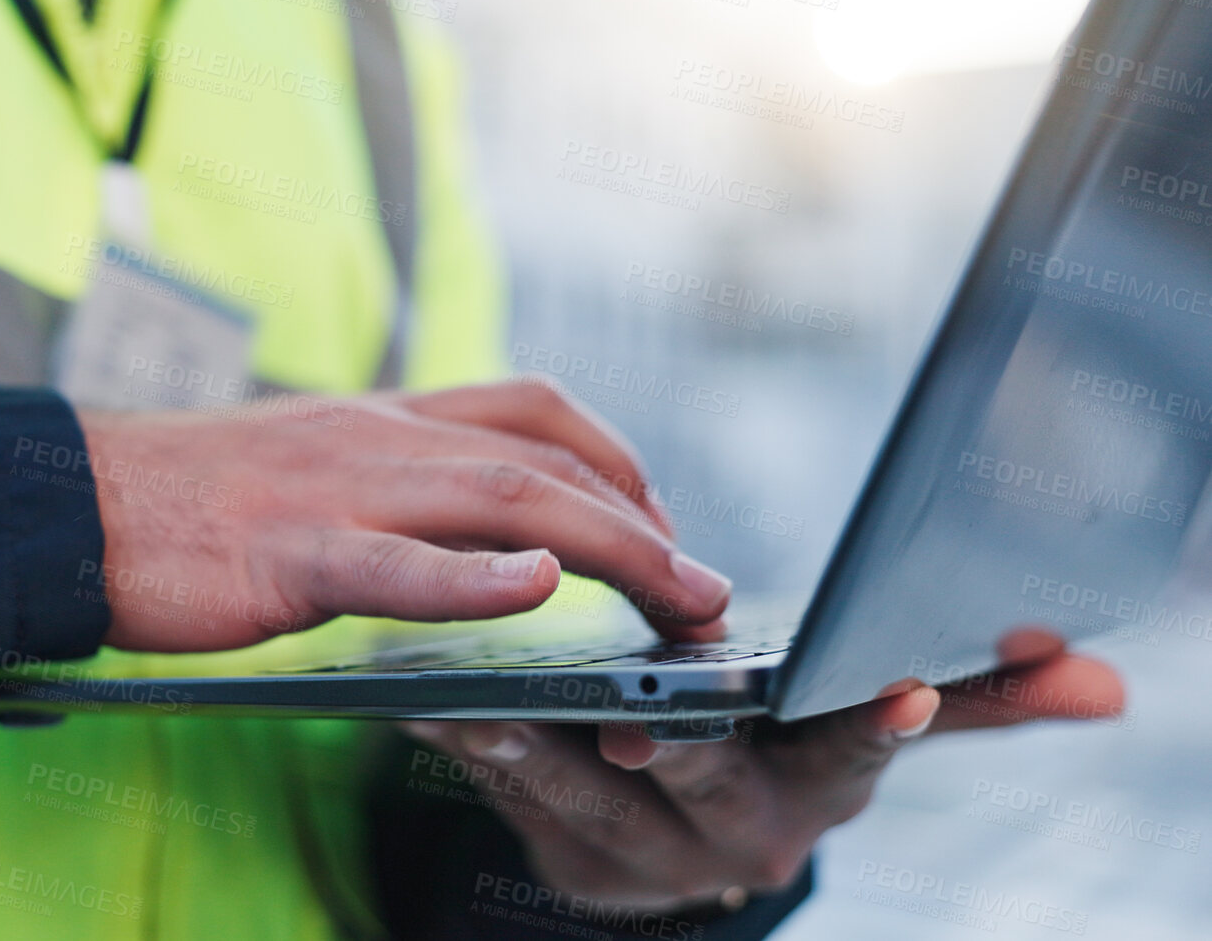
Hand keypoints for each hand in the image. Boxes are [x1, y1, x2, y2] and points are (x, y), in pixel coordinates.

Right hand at [73, 379, 731, 651]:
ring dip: (607, 544)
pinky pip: (394, 563)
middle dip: (644, 519)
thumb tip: (457, 527)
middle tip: (704, 583)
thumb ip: (378, 484)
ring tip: (677, 594)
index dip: (614, 455)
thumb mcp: (296, 469)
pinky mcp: (286, 556)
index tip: (661, 513)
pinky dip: (474, 576)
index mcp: (375, 418)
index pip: (527, 408)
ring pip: (500, 499)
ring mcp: (333, 493)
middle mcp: (372, 438)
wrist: (59, 501)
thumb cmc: (174, 502)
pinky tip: (533, 590)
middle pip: (542, 456)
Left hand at [401, 639, 1124, 912]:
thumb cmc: (776, 752)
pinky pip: (503, 789)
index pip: (854, 749)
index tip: (906, 687)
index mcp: (813, 784)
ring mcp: (639, 847)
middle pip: (706, 775)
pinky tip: (425, 698)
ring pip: (584, 787)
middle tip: (643, 716)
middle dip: (678, 744)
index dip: (882, 722)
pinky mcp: (556, 846)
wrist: (675, 841)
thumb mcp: (858, 731)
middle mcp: (732, 827)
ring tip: (495, 698)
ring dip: (535, 743)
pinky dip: (464, 743)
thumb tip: (1108, 688)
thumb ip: (976, 703)